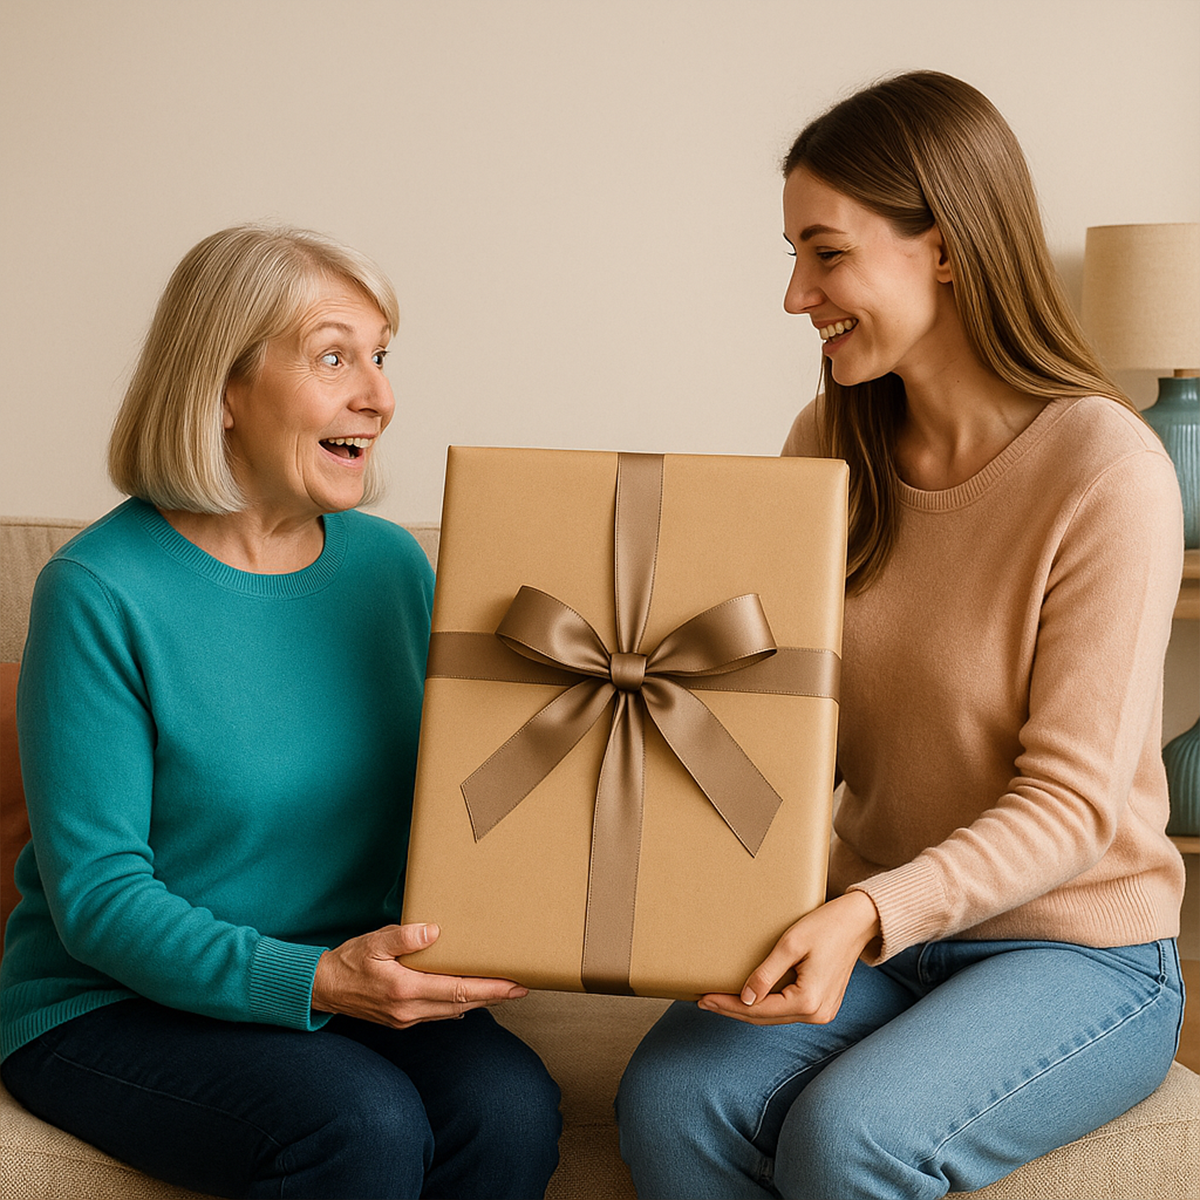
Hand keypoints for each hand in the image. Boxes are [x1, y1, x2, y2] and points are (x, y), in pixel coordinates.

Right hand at [311, 923, 527, 1028]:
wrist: (322, 989)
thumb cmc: (348, 962)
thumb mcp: (374, 942)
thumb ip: (404, 937)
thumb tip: (434, 931)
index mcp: (405, 990)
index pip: (458, 991)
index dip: (490, 989)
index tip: (515, 986)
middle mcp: (409, 1010)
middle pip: (462, 1005)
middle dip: (494, 997)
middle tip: (521, 988)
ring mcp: (405, 1019)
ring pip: (451, 1012)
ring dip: (478, 1002)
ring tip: (502, 990)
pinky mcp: (401, 1020)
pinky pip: (437, 1014)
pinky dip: (457, 1006)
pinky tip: (468, 999)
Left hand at [698, 891, 880, 1025]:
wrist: (859, 922)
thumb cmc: (826, 926)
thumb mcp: (790, 945)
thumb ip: (766, 975)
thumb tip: (744, 998)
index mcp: (808, 1001)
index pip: (757, 1010)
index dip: (728, 1005)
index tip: (704, 998)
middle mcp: (817, 1014)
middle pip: (765, 1018)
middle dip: (733, 1010)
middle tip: (704, 1001)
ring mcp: (822, 1012)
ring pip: (776, 1017)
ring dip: (748, 1010)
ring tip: (720, 1001)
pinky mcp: (823, 1005)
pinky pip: (788, 1011)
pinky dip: (766, 1006)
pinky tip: (748, 999)